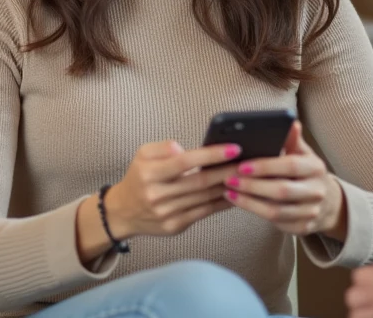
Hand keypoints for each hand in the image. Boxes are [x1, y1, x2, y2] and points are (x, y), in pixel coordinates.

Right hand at [75, 140, 240, 262]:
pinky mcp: (175, 226)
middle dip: (228, 171)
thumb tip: (187, 150)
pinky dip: (221, 203)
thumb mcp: (143, 154)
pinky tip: (234, 194)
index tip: (234, 148)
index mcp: (149, 173)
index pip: (185, 161)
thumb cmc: (139, 177)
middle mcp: (157, 194)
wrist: (123, 212)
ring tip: (246, 176)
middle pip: (200, 181)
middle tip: (249, 162)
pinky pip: (204, 213)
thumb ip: (165, 146)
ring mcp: (167, 213)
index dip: (211, 155)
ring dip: (228, 187)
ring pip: (205, 198)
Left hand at [224, 121, 346, 238]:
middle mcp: (316, 191)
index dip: (265, 166)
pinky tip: (239, 202)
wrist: (326, 202)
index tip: (242, 165)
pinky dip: (255, 212)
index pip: (290, 166)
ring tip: (229, 191)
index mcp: (316, 168)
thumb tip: (290, 121)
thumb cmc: (305, 172)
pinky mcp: (302, 228)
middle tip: (229, 179)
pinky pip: (275, 223)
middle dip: (252, 186)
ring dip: (249, 202)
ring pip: (276, 211)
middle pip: (281, 191)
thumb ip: (292, 140)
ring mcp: (310, 212)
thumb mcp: (302, 154)